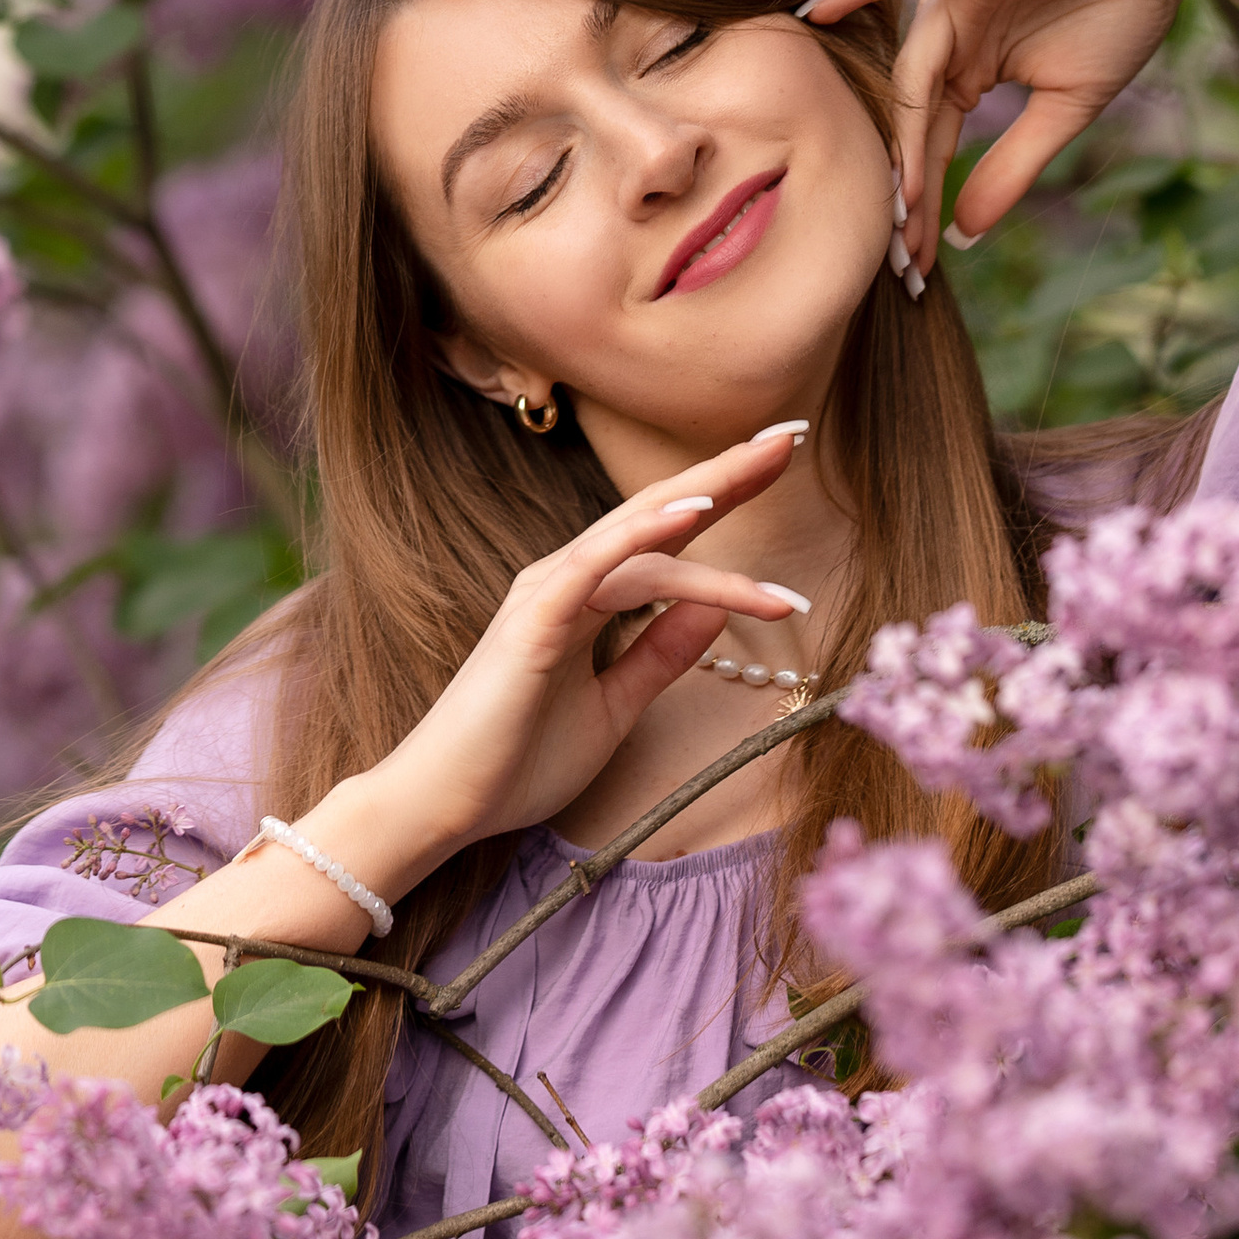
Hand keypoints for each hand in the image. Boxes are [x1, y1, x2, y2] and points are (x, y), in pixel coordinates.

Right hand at [373, 424, 815, 867]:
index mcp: (587, 594)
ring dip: (707, 495)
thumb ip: (660, 655)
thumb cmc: (518, 760)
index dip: (726, 495)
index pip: (669, 534)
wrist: (446, 806)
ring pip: (642, 533)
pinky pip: (600, 564)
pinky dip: (648, 532)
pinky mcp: (535, 619)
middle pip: (660, 510)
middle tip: (792, 432)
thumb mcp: (615, 706)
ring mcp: (548, 592)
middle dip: (728, 471)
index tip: (782, 465)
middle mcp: (568, 577)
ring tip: (765, 461)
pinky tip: (697, 511)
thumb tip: (717, 610)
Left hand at [803, 0, 1199, 269]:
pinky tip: (820, 7)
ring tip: (903, 204)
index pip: (930, 149)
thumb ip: (1012, 166)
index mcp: (968, 73)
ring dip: (905, 140)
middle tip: (900, 261)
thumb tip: (963, 235)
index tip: (915, 271)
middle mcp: (950, 40)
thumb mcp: (1065, 109)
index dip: (922, 208)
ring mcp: (953, 1)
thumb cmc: (1118, 15)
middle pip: (910, 124)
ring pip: (912, 77)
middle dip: (906, 194)